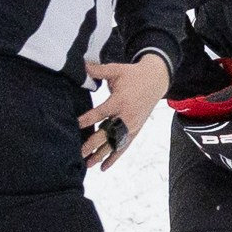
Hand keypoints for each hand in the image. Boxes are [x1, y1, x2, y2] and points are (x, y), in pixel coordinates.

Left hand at [79, 51, 169, 170]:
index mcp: (120, 101)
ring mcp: (132, 125)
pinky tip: (104, 167)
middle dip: (93, 144)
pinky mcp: (136, 129)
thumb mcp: (116, 69)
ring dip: (102, 154)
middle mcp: (127, 116)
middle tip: (79, 152)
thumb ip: (98, 70)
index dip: (87, 120)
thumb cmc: (134, 74)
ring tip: (88, 164)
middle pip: (108, 133)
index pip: (100, 113)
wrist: (157, 80)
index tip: (75, 125)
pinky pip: (124, 146)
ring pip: (115, 143)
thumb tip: (81, 65)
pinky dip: (115, 157)